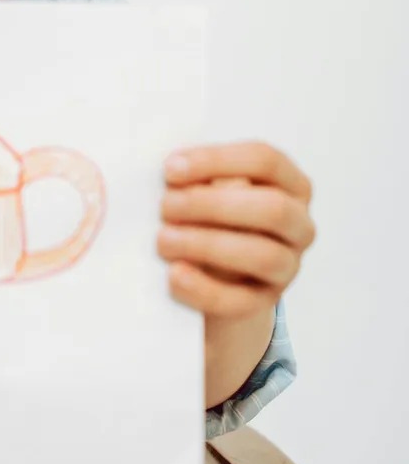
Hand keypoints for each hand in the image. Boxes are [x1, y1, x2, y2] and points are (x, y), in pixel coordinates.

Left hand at [158, 142, 315, 318]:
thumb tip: (175, 171)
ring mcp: (288, 266)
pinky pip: (241, 301)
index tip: (170, 168)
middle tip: (166, 206)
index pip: (266, 161)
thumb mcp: (210, 191)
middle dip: (213, 205)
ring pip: (264, 256)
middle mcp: (299, 224)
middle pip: (272, 208)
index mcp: (290, 184)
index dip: (217, 161)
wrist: (212, 276)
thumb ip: (202, 180)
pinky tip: (175, 275)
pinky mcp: (265, 303)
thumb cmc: (209, 217)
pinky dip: (205, 289)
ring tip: (164, 239)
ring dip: (208, 245)